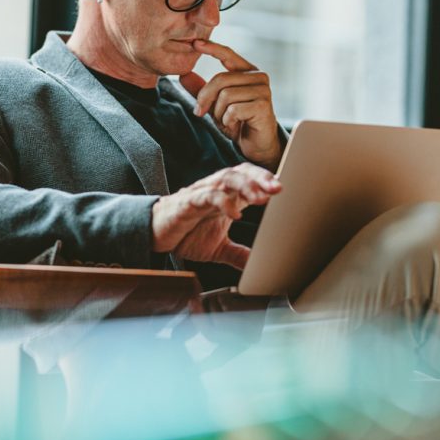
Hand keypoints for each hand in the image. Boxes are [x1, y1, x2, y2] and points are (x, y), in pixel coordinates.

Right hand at [151, 163, 281, 269]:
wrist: (154, 235)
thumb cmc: (186, 234)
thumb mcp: (218, 248)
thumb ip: (239, 254)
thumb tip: (260, 267)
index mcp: (227, 197)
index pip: (250, 179)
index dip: (267, 181)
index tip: (284, 190)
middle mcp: (216, 190)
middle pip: (241, 172)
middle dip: (261, 178)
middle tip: (278, 188)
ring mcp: (202, 193)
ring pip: (226, 178)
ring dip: (246, 185)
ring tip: (261, 197)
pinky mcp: (187, 202)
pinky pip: (207, 196)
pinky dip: (222, 202)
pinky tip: (235, 213)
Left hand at [180, 39, 281, 170]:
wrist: (256, 144)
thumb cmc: (238, 122)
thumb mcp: (215, 104)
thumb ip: (201, 90)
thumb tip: (183, 75)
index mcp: (247, 72)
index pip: (228, 54)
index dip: (212, 48)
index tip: (195, 43)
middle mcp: (258, 77)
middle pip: (220, 79)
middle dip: (205, 98)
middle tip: (200, 113)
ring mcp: (263, 90)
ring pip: (226, 95)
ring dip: (219, 113)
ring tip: (227, 121)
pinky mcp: (263, 105)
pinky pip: (234, 109)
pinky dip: (228, 121)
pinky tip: (236, 126)